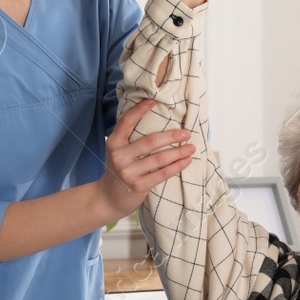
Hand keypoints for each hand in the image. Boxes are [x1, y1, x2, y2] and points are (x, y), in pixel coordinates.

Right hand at [95, 99, 195, 217]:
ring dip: (179, 152)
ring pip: (159, 158)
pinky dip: (177, 166)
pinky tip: (186, 161)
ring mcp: (128, 172)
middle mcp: (119, 156)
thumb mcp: (118, 152)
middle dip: (172, 136)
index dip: (140, 110)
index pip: (127, 121)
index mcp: (114, 143)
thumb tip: (158, 122)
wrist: (108, 197)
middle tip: (187, 133)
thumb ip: (130, 139)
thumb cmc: (119, 170)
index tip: (155, 101)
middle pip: (151, 141)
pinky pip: (162, 174)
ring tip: (191, 148)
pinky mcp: (138, 185)